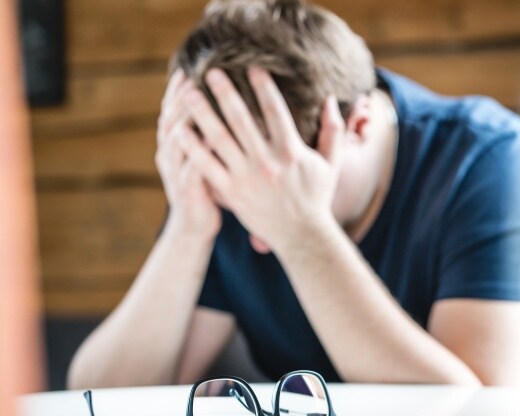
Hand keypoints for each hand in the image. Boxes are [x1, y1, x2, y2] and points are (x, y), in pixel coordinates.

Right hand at [155, 69, 221, 238]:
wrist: (194, 229)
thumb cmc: (204, 192)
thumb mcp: (202, 160)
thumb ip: (205, 137)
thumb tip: (220, 108)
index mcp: (172, 148)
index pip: (171, 114)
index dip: (176, 92)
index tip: (188, 70)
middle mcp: (170, 158)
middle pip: (170, 121)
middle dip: (179, 98)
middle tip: (191, 76)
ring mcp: (176, 174)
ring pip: (176, 140)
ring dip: (184, 118)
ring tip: (195, 98)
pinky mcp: (188, 191)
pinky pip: (192, 167)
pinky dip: (199, 150)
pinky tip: (209, 136)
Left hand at [177, 66, 343, 253]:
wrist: (302, 237)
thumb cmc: (317, 199)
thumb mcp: (331, 165)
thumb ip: (333, 131)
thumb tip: (330, 99)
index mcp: (291, 151)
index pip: (274, 110)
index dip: (263, 86)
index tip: (251, 67)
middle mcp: (266, 161)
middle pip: (241, 118)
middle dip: (224, 92)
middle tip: (210, 71)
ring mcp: (246, 177)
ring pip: (219, 139)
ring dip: (202, 113)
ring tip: (188, 94)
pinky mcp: (232, 193)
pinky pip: (208, 167)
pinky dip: (193, 148)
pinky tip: (180, 131)